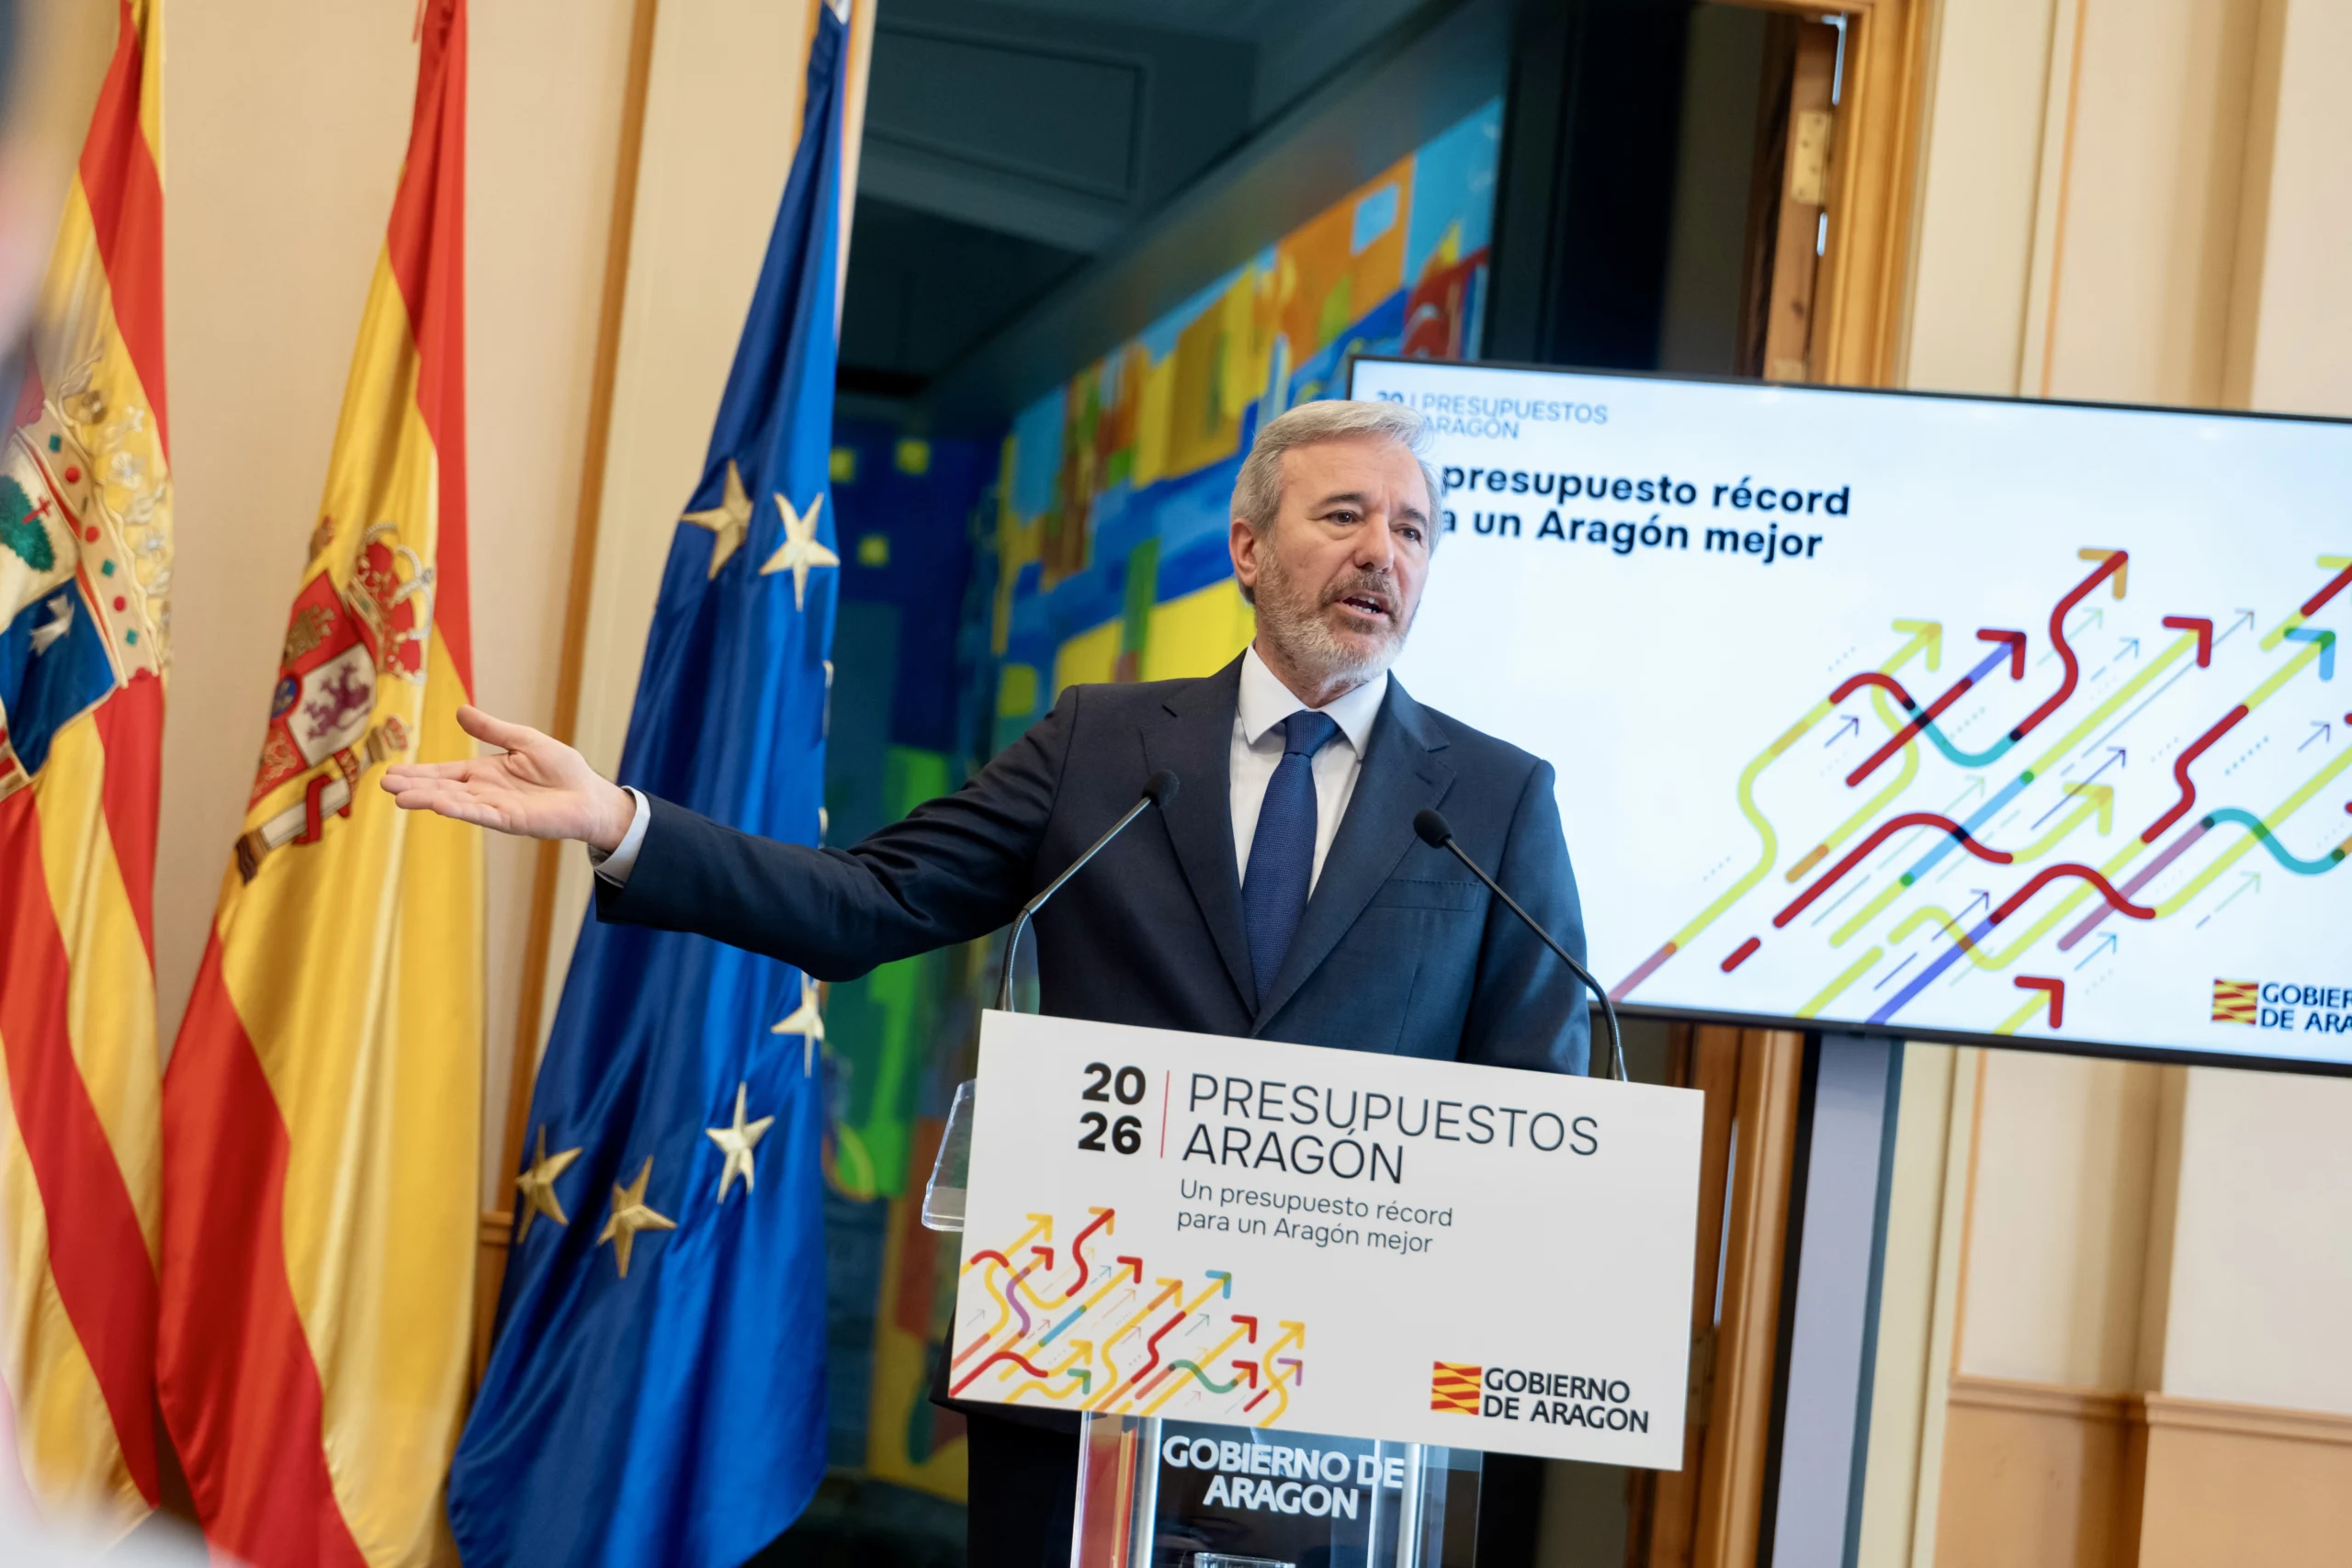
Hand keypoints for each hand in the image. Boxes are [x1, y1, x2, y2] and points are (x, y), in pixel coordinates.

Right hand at [381, 706, 637, 851]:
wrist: (589, 795)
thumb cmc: (562, 769)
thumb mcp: (523, 740)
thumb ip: (492, 729)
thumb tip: (460, 710)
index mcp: (485, 773)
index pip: (445, 772)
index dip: (419, 773)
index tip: (391, 773)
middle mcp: (484, 791)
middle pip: (442, 788)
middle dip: (414, 786)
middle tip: (384, 785)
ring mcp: (495, 807)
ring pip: (455, 803)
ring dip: (428, 800)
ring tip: (400, 797)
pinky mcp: (510, 820)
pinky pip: (480, 814)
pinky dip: (460, 809)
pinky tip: (439, 805)